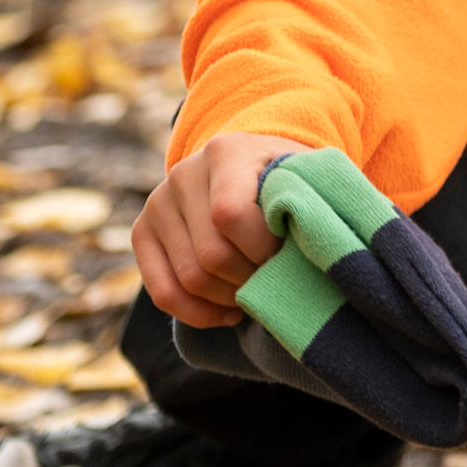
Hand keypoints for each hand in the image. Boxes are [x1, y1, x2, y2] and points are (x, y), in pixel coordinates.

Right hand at [133, 132, 304, 327]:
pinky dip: (198, 314)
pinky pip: (162, 292)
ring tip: (258, 294)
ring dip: (229, 299)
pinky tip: (229, 312)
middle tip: (275, 281)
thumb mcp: (303, 174)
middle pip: (211, 255)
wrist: (249, 166)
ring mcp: (158, 203)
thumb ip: (311, 199)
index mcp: (226, 152)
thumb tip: (323, 241)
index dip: (261, 249)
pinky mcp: (143, 232)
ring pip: (189, 279)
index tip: (285, 255)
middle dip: (249, 279)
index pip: (230, 216)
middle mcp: (183, 174)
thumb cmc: (285, 178)